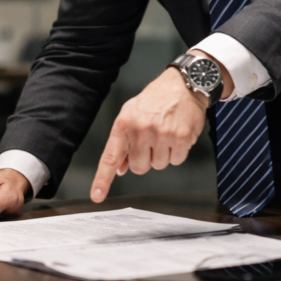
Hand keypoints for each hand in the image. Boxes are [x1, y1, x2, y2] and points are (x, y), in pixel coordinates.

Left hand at [90, 67, 208, 202]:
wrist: (183, 85)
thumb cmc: (156, 100)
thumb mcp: (132, 114)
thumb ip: (124, 142)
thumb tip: (120, 168)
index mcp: (124, 124)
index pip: (111, 157)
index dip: (103, 179)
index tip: (97, 195)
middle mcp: (140, 129)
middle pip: (139, 168)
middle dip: (146, 159)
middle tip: (152, 140)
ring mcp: (161, 134)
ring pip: (158, 166)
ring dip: (163, 155)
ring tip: (165, 133)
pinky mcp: (180, 137)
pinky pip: (176, 161)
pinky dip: (177, 152)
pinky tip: (177, 135)